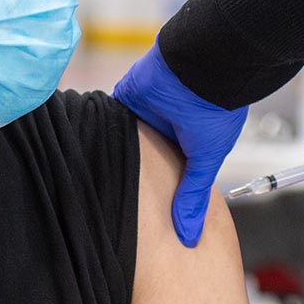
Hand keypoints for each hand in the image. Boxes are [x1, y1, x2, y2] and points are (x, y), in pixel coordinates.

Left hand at [113, 44, 247, 245]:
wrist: (202, 67)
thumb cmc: (215, 110)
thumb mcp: (206, 159)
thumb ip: (192, 195)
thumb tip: (188, 236)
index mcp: (188, 143)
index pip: (168, 173)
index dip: (159, 191)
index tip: (146, 218)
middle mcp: (166, 128)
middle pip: (143, 159)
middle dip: (133, 177)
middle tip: (114, 206)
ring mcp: (145, 113)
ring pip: (123, 140)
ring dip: (115, 155)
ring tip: (95, 185)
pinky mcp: (126, 98)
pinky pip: (108, 118)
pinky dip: (101, 132)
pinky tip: (88, 153)